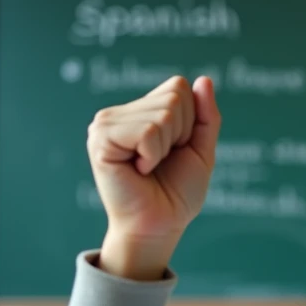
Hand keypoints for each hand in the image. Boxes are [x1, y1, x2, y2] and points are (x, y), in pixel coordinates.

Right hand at [86, 75, 220, 278]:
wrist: (159, 226)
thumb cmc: (176, 193)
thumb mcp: (200, 149)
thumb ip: (205, 115)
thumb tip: (204, 79)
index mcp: (140, 111)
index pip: (178, 86)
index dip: (189, 122)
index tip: (175, 150)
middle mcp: (119, 113)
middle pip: (173, 97)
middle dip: (180, 135)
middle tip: (161, 162)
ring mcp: (105, 123)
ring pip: (162, 114)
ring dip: (166, 148)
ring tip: (148, 166)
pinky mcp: (100, 139)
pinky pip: (147, 132)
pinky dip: (152, 155)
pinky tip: (138, 169)